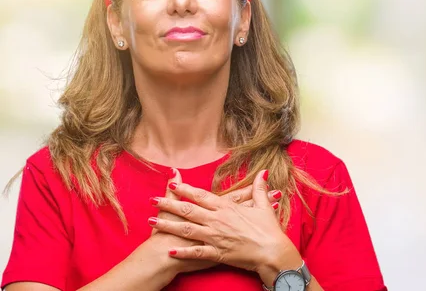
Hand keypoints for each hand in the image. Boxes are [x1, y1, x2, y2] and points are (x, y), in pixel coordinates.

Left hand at [149, 170, 301, 284]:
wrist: (273, 252)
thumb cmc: (269, 230)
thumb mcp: (264, 206)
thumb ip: (259, 189)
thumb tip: (263, 172)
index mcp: (227, 207)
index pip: (201, 196)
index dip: (185, 189)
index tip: (172, 184)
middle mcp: (217, 220)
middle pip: (188, 210)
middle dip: (168, 204)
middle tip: (152, 200)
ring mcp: (215, 237)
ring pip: (186, 229)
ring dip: (167, 225)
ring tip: (151, 221)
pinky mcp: (216, 253)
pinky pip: (195, 252)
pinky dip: (181, 251)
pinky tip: (168, 249)